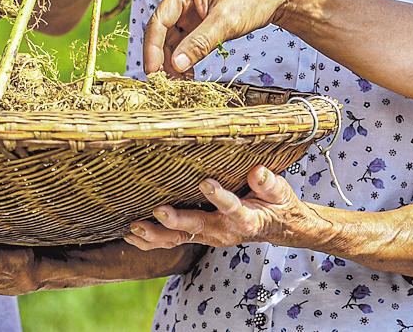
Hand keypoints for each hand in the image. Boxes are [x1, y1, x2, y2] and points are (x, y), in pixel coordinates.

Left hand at [124, 166, 324, 251]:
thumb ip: (269, 183)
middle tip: (157, 210)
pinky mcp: (199, 236)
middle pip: (197, 226)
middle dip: (176, 220)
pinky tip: (132, 236)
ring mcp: (209, 236)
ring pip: (178, 239)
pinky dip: (152, 240)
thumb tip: (257, 171)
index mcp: (246, 218)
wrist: (276, 227)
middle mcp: (224, 231)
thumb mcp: (280, 191)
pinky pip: (172, 241)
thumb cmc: (277, 204)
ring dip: (156, 234)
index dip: (219, 197)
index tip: (205, 182)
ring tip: (134, 228)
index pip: (232, 207)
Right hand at [143, 0, 320, 74]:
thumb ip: (199, 43)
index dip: (152, 49)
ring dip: (175, 60)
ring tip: (179, 83)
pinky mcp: (202, 18)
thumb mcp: (226, 21)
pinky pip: (187, 39)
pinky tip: (189, 74)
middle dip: (164, 57)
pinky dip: (187, 56)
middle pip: (163, 31)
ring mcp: (192, 7)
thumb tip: (176, 66)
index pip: (158, 21)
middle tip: (166, 83)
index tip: (153, 73)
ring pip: (174, 38)